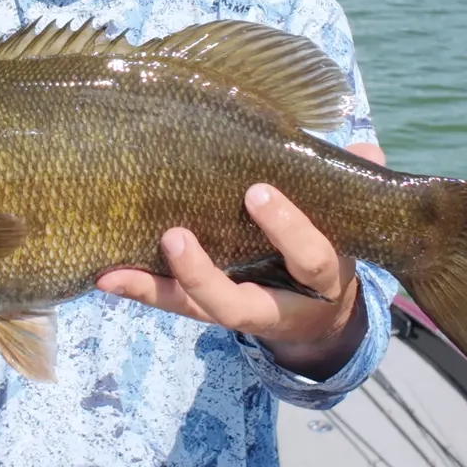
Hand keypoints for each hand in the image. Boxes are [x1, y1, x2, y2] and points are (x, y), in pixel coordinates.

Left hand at [96, 143, 385, 380]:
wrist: (320, 320)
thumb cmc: (328, 247)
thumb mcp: (347, 223)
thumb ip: (351, 183)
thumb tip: (364, 146)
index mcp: (322, 279)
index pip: (311, 260)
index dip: (287, 230)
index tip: (258, 191)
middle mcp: (278, 307)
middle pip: (239, 305)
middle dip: (205, 275)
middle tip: (174, 237)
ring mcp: (237, 313)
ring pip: (195, 312)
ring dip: (155, 290)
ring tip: (115, 271)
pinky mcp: (205, 312)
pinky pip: (171, 306)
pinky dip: (139, 291)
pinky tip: (103, 275)